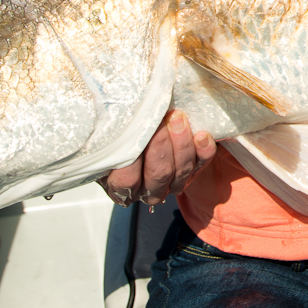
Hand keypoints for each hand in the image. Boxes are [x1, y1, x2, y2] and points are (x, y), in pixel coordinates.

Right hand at [98, 110, 216, 206]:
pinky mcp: (192, 170)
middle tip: (162, 119)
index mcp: (119, 186)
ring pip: (181, 171)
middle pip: (158, 175)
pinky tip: (202, 135)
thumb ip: (109, 133)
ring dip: (182, 144)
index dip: (132, 160)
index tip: (136, 133)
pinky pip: (201, 164)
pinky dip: (203, 151)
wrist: (139, 123)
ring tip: (178, 118)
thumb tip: (109, 120)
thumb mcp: (104, 133)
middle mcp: (146, 189)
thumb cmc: (117, 128)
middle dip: (161, 146)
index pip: (127, 181)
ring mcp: (171, 183)